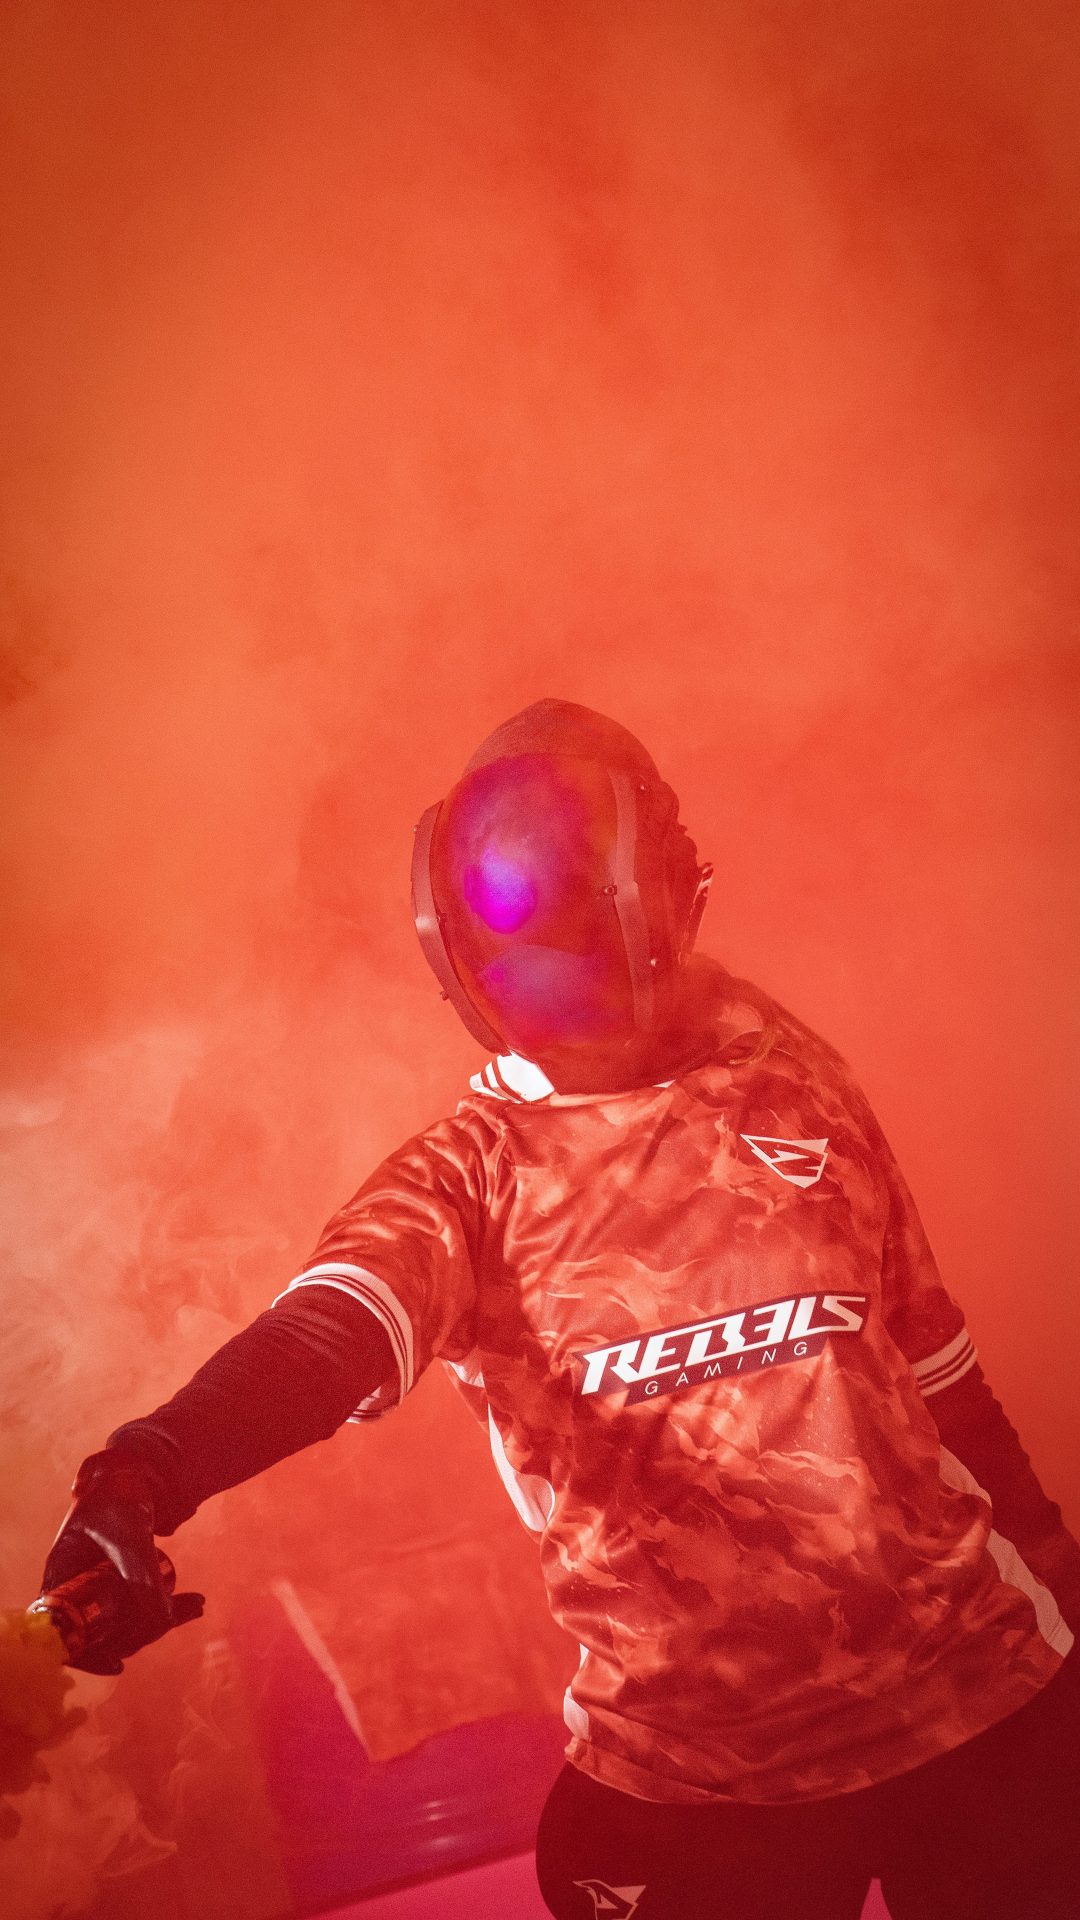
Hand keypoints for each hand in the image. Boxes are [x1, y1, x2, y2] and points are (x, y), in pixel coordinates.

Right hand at [40, 1451, 203, 1673]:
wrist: (134, 1471)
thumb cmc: (119, 1492)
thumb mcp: (128, 1530)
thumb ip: (141, 1571)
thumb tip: (162, 1619)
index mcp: (61, 1576)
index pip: (61, 1631)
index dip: (84, 1655)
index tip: (117, 1663)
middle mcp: (76, 1589)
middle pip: (101, 1632)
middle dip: (140, 1633)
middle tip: (176, 1618)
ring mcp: (99, 1590)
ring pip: (127, 1624)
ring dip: (162, 1621)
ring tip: (196, 1604)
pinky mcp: (122, 1587)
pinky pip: (142, 1608)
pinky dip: (169, 1607)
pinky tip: (195, 1604)